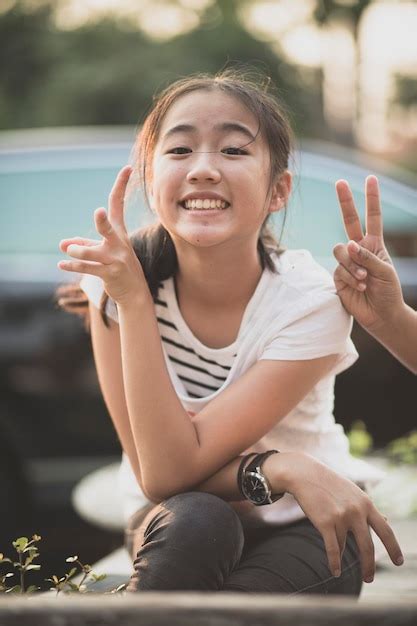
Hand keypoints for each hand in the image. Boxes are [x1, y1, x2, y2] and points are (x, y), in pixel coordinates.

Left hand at [58, 166, 145, 304]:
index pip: (118, 205)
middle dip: (102, 222)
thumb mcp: (102, 253)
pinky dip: (73, 266)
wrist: (135, 293)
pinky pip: (88, 269)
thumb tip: (62, 243)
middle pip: (108, 229)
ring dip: (79, 252)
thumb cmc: (118, 267)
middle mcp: (119, 244)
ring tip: (69, 250)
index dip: (122, 186)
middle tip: (98, 213)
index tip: (126, 168)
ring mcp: (116, 260)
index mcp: (118, 232)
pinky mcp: (111, 274)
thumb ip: (83, 246)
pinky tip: (61, 264)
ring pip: (92, 253)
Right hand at [281, 452, 403, 581]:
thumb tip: (387, 519)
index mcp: (366, 504)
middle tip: (368, 579)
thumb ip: (369, 508)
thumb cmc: (330, 484)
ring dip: (339, 552)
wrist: (305, 474)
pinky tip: (335, 572)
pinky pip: (333, 550)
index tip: (398, 562)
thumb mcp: (354, 493)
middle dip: (369, 566)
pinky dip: (334, 563)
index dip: (393, 548)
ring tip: (335, 554)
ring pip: (344, 546)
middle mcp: (356, 511)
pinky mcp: (325, 522)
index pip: (386, 530)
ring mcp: (341, 517)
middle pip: (368, 547)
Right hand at [333, 175, 402, 332]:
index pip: (373, 217)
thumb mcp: (385, 271)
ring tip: (364, 279)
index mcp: (375, 244)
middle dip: (345, 201)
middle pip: (349, 221)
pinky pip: (338, 269)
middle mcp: (359, 249)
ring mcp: (346, 262)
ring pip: (340, 249)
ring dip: (352, 264)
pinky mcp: (337, 276)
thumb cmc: (388, 291)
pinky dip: (349, 277)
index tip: (370, 178)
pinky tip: (358, 287)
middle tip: (340, 182)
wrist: (381, 315)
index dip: (372, 198)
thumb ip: (367, 256)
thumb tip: (348, 245)